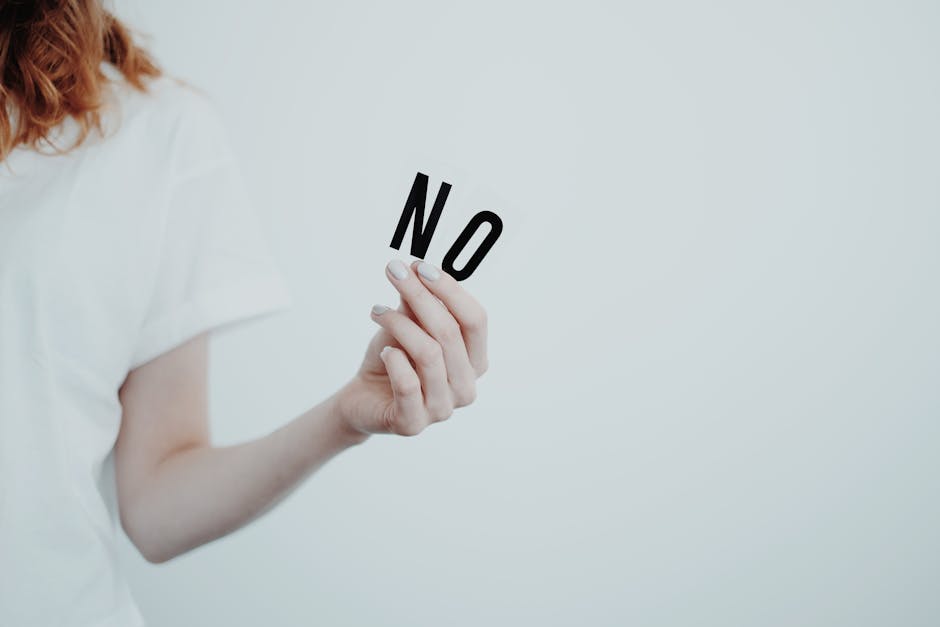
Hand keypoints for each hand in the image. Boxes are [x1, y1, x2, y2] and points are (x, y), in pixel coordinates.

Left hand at [336, 259, 488, 436]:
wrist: (363, 398)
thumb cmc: (394, 359)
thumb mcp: (407, 325)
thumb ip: (416, 303)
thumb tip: (415, 270)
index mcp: (475, 361)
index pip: (475, 320)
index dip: (450, 289)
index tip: (420, 266)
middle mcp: (466, 387)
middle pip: (450, 332)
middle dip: (420, 296)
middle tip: (393, 271)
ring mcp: (442, 409)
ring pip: (428, 354)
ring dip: (399, 324)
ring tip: (377, 311)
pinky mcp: (413, 424)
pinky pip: (407, 384)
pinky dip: (394, 360)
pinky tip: (383, 351)